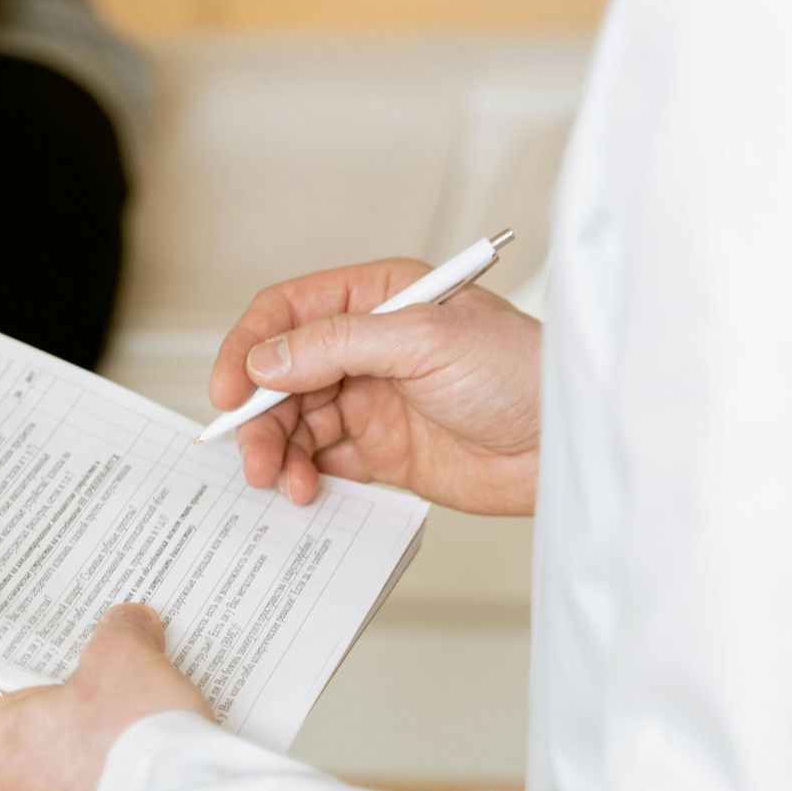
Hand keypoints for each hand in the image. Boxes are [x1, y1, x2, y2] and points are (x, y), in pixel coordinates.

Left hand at [0, 604, 210, 790]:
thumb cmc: (136, 749)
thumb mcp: (125, 658)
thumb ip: (119, 632)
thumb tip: (129, 627)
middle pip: (3, 731)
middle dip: (40, 695)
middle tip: (77, 661)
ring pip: (44, 778)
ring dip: (74, 748)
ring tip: (123, 716)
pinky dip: (102, 790)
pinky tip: (141, 767)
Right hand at [210, 260, 542, 514]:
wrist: (564, 444)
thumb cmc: (520, 372)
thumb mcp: (424, 340)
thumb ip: (337, 346)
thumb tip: (266, 361)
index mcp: (376, 299)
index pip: (288, 313)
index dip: (248, 349)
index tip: (226, 392)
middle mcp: (367, 346)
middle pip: (281, 374)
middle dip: (258, 414)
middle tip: (252, 455)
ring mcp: (372, 399)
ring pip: (294, 421)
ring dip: (277, 450)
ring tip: (280, 481)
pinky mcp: (383, 450)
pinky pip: (322, 460)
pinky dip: (304, 475)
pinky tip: (306, 491)